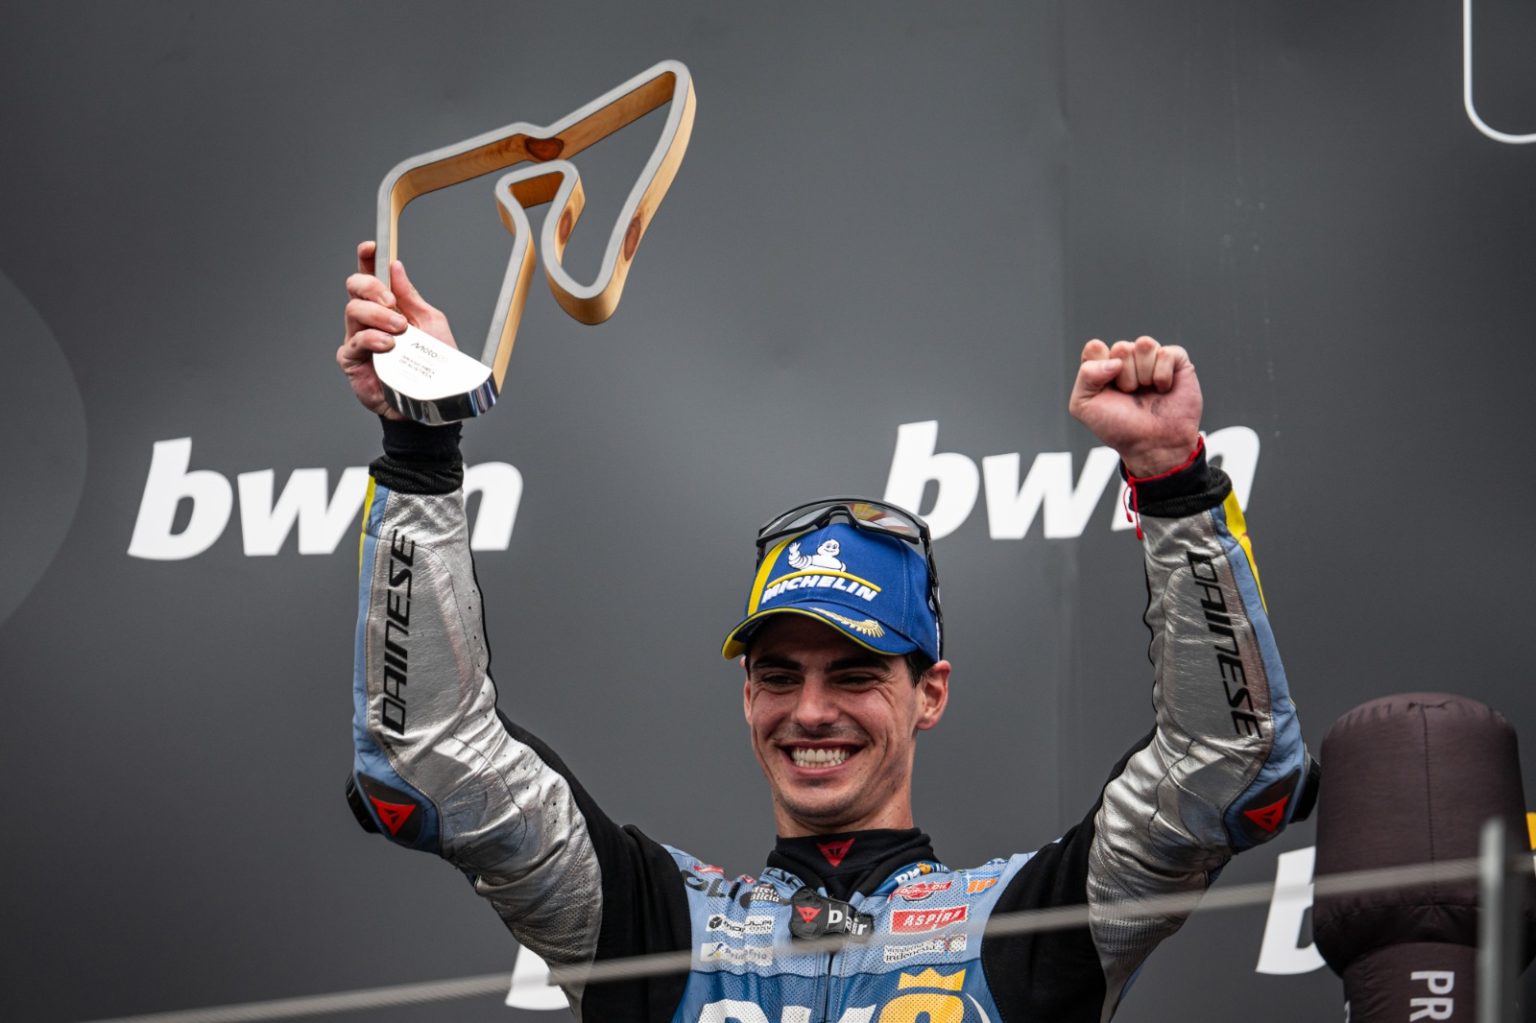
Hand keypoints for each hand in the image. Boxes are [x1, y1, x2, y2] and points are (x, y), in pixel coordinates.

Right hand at [336, 241, 457, 418]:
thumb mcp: (430, 323)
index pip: (370, 276)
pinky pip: (355, 341)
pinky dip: (372, 339)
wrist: (433, 401)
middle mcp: (368, 319)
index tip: (370, 248)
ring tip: (399, 330)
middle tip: (391, 301)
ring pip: (353, 311)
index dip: (366, 259)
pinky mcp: (352, 360)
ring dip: (378, 316)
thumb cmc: (432, 364)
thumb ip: (411, 297)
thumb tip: (397, 267)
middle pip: (354, 288)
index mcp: (387, 307)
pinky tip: (388, 345)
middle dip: (371, 286)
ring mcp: (357, 338)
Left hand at [1068, 336, 1201, 476]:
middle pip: (1121, 347)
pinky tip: (1163, 389)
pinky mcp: (1176, 362)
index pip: (1095, 348)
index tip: (1104, 388)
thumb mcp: (1084, 406)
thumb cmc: (1119, 427)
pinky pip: (1166, 352)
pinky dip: (1162, 374)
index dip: (1100, 368)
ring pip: (1144, 345)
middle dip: (1124, 377)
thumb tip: (1115, 360)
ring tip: (1147, 392)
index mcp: (1103, 367)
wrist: (1153, 445)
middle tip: (1129, 395)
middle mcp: (1127, 360)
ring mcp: (1152, 360)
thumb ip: (1086, 375)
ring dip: (1143, 375)